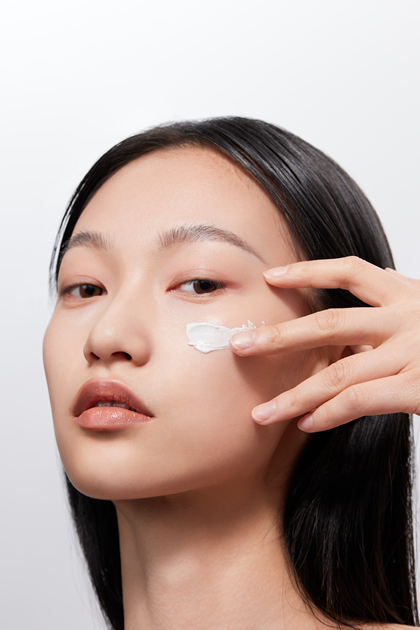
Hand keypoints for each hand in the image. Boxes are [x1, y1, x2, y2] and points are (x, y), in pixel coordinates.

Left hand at [230, 257, 419, 431]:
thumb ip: (404, 296)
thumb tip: (381, 275)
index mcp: (407, 297)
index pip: (351, 273)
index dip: (309, 272)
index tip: (269, 277)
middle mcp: (406, 319)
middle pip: (330, 324)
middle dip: (279, 337)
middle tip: (239, 346)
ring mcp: (412, 353)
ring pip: (337, 374)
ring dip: (294, 396)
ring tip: (260, 413)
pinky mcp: (417, 388)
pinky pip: (359, 401)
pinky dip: (327, 413)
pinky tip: (304, 423)